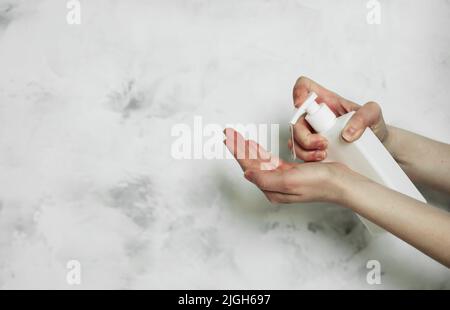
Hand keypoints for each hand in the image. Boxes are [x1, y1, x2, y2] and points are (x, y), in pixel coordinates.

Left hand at [224, 128, 364, 203]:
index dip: (237, 150)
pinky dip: (260, 152)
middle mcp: (274, 186)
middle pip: (251, 163)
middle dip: (239, 148)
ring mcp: (282, 179)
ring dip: (248, 148)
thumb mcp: (290, 180)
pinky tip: (255, 147)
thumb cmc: (320, 183)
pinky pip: (269, 161)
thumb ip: (266, 178)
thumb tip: (247, 175)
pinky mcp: (290, 173)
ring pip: (259, 161)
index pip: (248, 166)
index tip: (228, 137)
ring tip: (237, 138)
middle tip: (228, 133)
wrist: (342, 183)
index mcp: (272, 188)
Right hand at [290, 76, 387, 161]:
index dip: (299, 92)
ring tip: (323, 155)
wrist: (376, 146)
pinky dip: (307, 160)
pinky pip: (300, 155)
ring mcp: (311, 133)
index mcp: (325, 101)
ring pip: (295, 140)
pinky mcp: (312, 149)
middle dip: (304, 135)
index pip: (305, 87)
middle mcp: (314, 116)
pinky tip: (321, 161)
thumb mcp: (373, 114)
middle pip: (295, 121)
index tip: (303, 105)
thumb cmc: (370, 125)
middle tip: (323, 143)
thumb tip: (346, 134)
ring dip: (305, 150)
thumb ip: (364, 116)